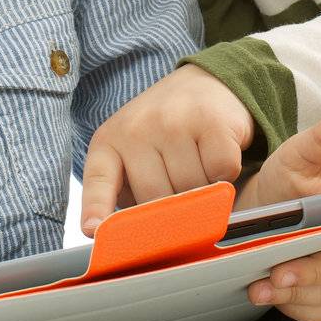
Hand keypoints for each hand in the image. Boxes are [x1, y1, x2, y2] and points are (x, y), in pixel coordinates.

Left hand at [80, 64, 254, 235]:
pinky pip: (222, 173)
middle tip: (179, 188)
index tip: (93, 230)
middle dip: (172, 207)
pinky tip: (216, 156)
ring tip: (198, 167)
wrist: (204, 83)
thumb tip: (141, 237)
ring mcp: (174, 122)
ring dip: (203, 191)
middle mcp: (138, 129)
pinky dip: (226, 174)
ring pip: (192, 190)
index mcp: (110, 141)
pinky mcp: (211, 121)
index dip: (96, 208)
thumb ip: (130, 191)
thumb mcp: (134, 154)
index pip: (98, 180)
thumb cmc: (165, 130)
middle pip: (156, 200)